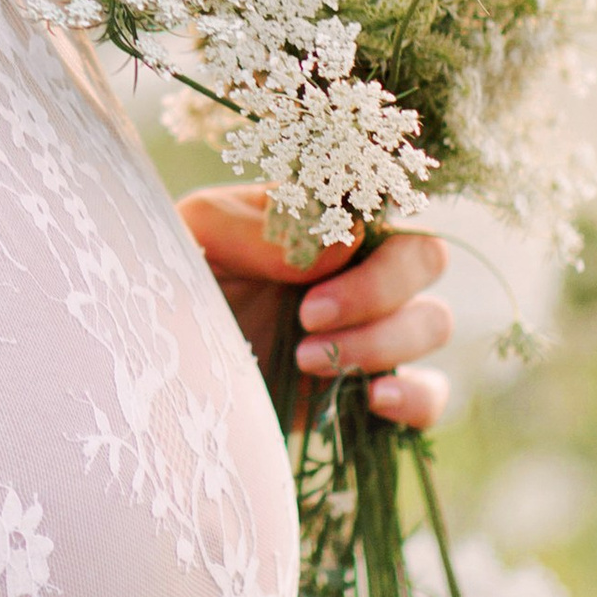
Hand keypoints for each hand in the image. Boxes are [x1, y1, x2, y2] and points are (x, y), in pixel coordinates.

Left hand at [178, 190, 451, 433]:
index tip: (316, 261)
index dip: (372, 220)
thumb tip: (341, 242)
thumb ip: (256, 227)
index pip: (390, 197)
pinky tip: (372, 399)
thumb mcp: (197, 235)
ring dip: (382, 342)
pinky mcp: (371, 390)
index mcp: (327, 216)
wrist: (163, 361)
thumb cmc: (179, 277)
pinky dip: (416, 396)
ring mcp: (372, 330)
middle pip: (426, 257)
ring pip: (433, 321)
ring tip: (304, 360)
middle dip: (378, 288)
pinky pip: (431, 393)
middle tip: (307, 315)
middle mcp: (361, 266)